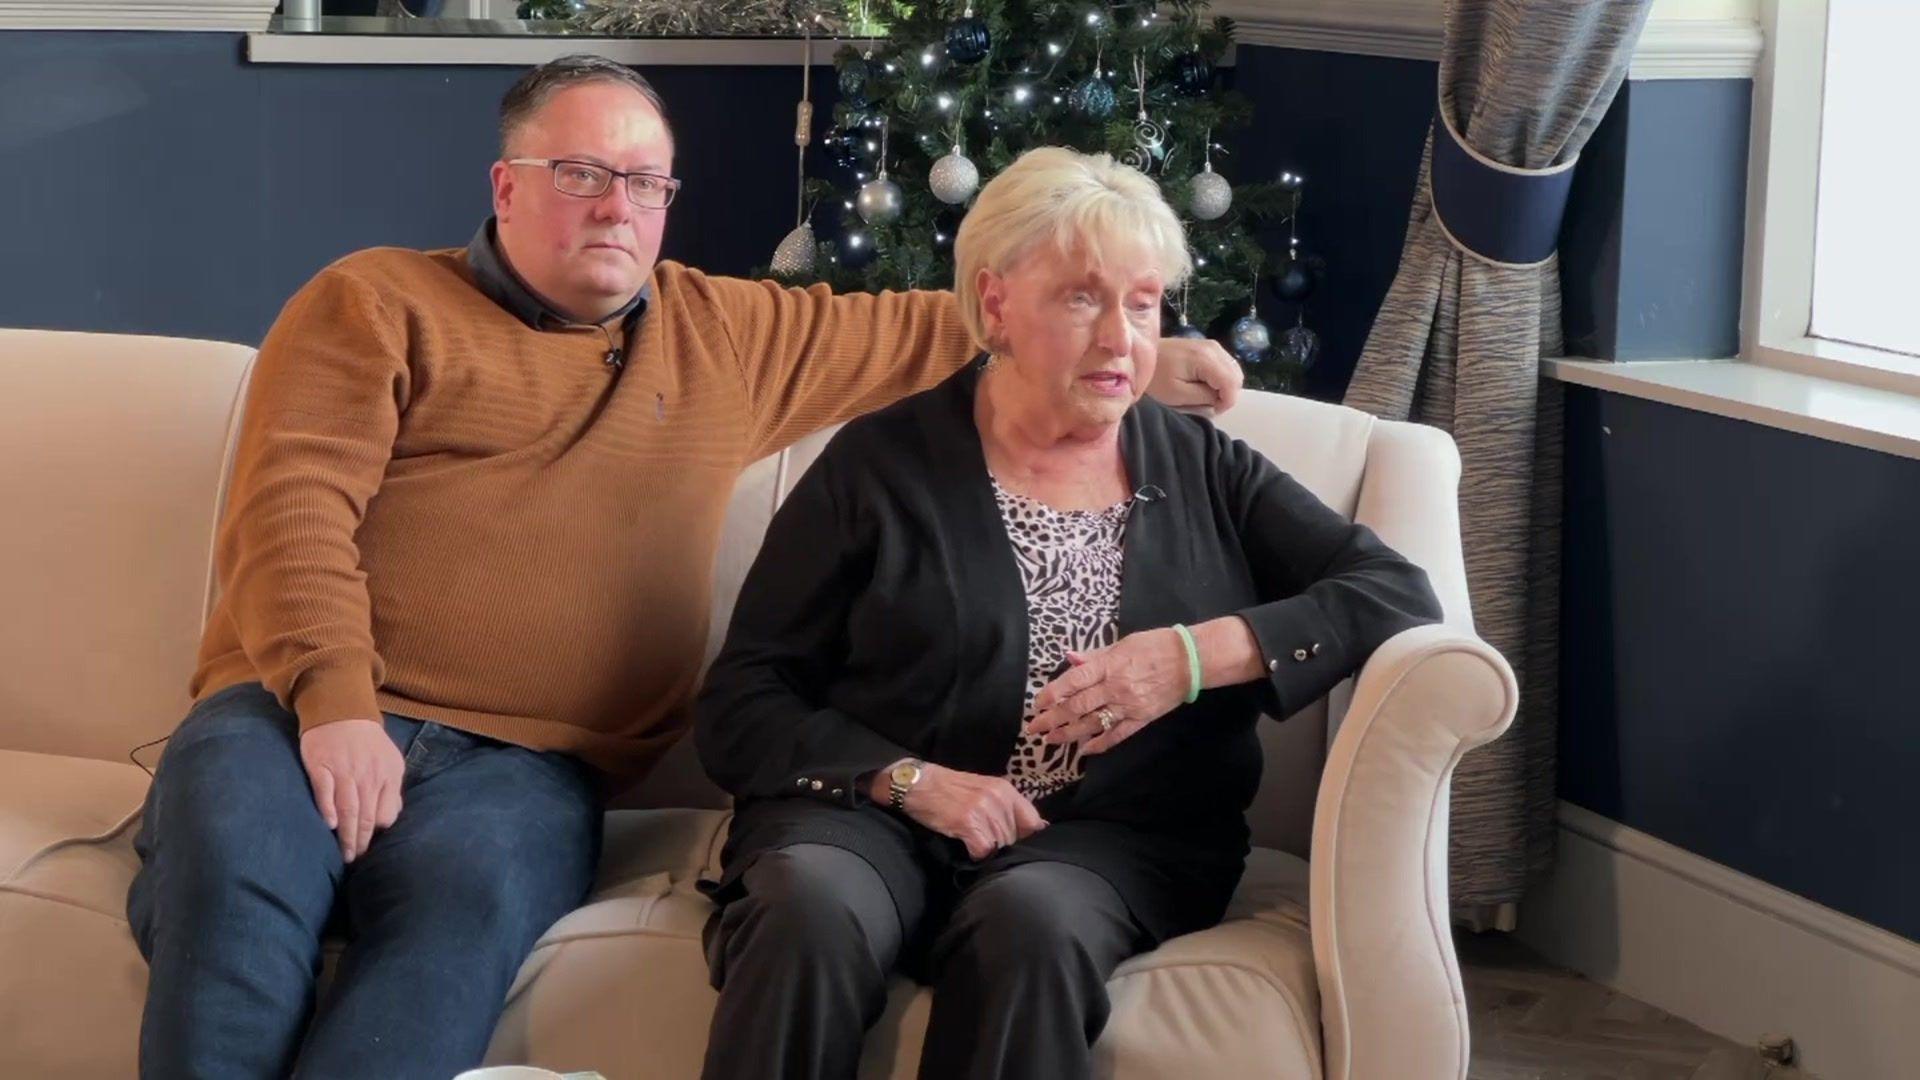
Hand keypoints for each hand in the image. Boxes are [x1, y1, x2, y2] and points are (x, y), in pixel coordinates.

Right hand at [300, 718, 403, 863]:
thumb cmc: (367, 742)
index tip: (370, 849)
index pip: (385, 814)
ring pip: (348, 809)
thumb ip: (391, 789)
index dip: (377, 833)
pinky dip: (328, 809)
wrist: (341, 711)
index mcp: (387, 775)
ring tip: (344, 854)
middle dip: (362, 842)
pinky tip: (330, 825)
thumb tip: (388, 819)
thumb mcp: (391, 761)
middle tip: (355, 861)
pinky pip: (325, 791)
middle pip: (366, 816)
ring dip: (347, 835)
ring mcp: (344, 771)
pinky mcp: (321, 766)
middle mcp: (367, 775)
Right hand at [887, 763, 1046, 860]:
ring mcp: (983, 809)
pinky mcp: (967, 822)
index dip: (1023, 835)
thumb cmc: (950, 789)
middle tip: (982, 837)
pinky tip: (966, 846)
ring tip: (973, 840)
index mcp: (1006, 789)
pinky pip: (983, 850)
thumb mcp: (984, 789)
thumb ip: (1009, 807)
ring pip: (1000, 845)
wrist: (918, 784)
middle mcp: (998, 797)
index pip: (1032, 821)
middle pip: (1014, 837)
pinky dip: (975, 853)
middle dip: (1001, 843)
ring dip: (987, 848)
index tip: (1009, 838)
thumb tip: (1039, 827)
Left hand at [1027, 629, 1190, 754]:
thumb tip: (1070, 660)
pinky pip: (1117, 735)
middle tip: (1034, 728)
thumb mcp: (1122, 643)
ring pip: (1092, 724)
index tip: (1038, 703)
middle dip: (1053, 718)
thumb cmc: (1154, 646)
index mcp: (1109, 665)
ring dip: (1068, 733)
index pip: (1073, 681)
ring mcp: (1128, 706)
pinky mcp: (1141, 719)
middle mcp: (1115, 688)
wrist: (1189, 661)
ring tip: (1050, 740)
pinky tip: (1084, 750)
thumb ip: (1095, 655)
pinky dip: (1099, 744)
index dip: (1052, 694)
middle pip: (1077, 706)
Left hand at [1149, 335, 1243, 416]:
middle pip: (1237, 377)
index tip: (1211, 410)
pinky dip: (1221, 378)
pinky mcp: (1208, 347)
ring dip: (1224, 387)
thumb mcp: (1178, 394)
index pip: (1232, 384)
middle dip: (1227, 394)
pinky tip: (1205, 384)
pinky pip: (1226, 365)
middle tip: (1208, 404)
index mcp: (1207, 359)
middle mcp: (1215, 348)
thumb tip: (1221, 399)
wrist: (1140, 355)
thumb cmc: (1156, 378)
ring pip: (1234, 371)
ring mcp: (1213, 345)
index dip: (1227, 402)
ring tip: (1205, 395)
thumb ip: (1205, 397)